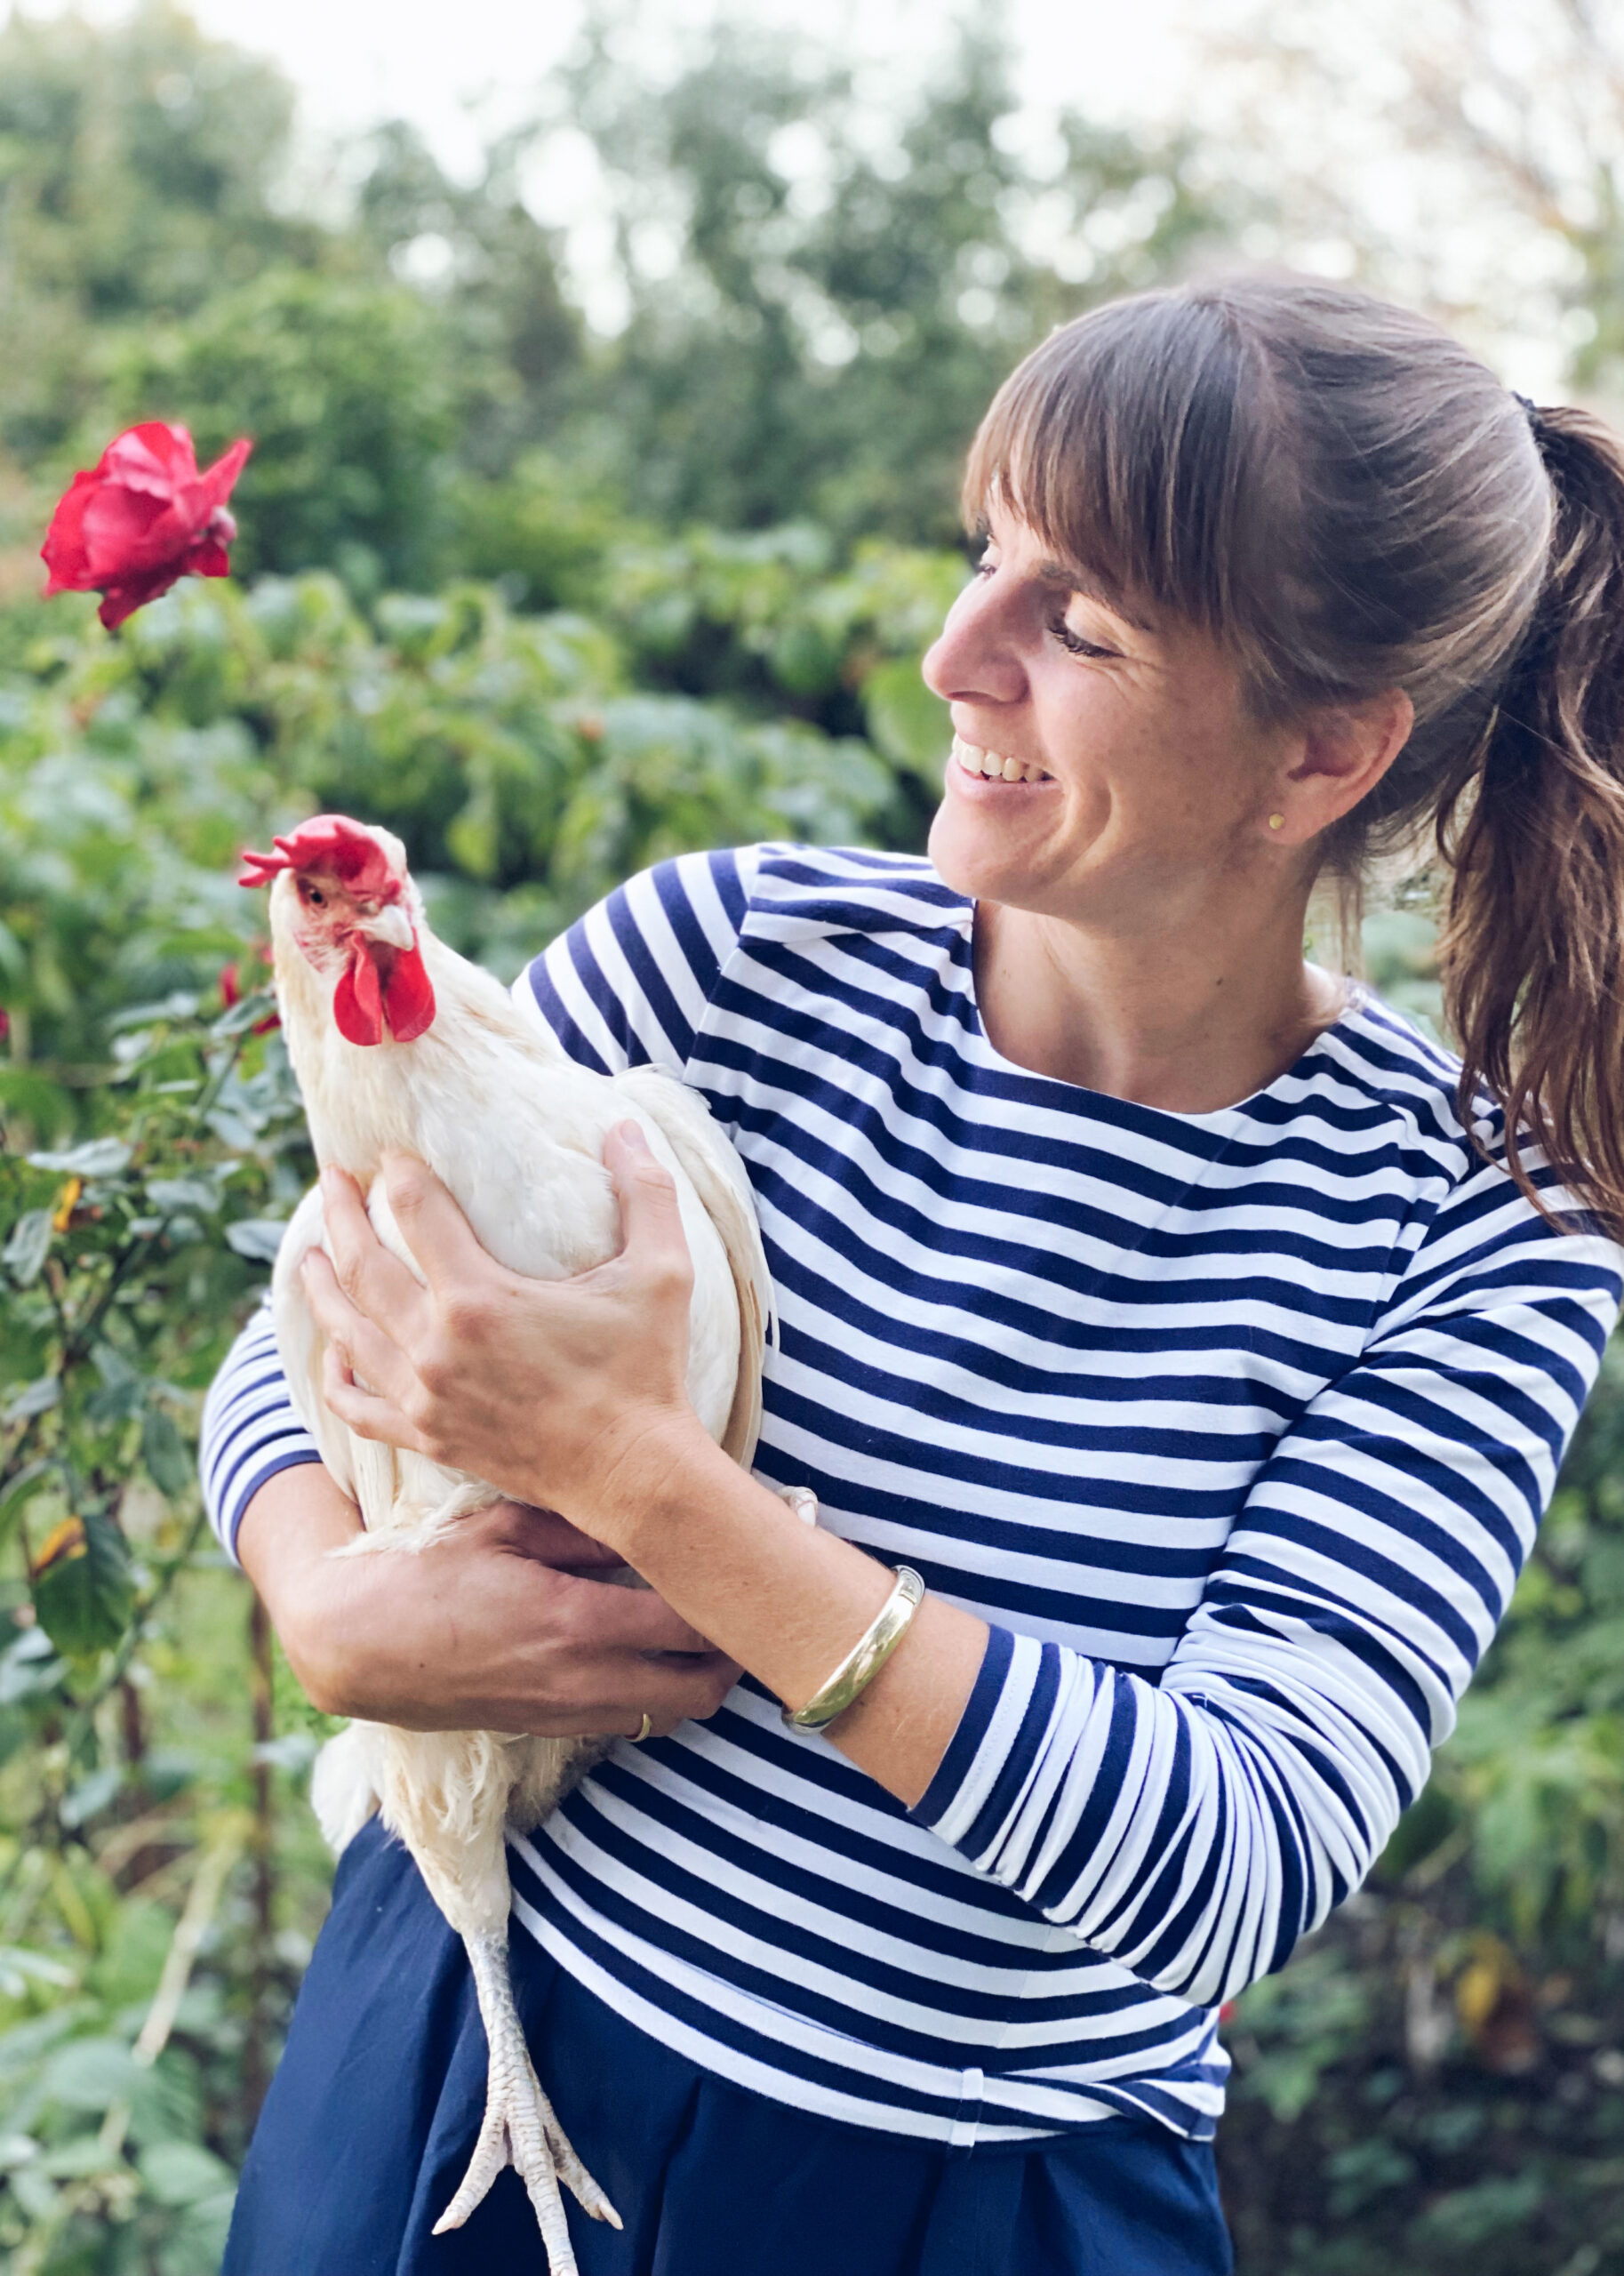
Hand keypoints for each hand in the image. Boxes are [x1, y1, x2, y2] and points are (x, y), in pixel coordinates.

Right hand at [238, 1466, 740, 1738]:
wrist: (358, 1646)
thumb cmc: (427, 1574)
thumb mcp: (505, 1528)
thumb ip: (585, 1528)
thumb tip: (653, 1512)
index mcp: (576, 1621)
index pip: (693, 1627)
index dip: (734, 1602)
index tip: (753, 1568)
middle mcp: (582, 1679)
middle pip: (702, 1689)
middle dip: (732, 1652)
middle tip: (737, 1603)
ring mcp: (567, 1712)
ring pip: (671, 1714)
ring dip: (698, 1677)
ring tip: (699, 1626)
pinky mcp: (549, 1728)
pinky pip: (629, 1721)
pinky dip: (655, 1693)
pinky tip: (645, 1649)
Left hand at [299, 1125, 705, 1543]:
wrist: (633, 1473)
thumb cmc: (647, 1370)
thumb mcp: (661, 1273)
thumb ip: (646, 1193)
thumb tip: (628, 1128)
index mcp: (479, 1298)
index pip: (417, 1212)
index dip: (400, 1173)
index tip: (391, 1151)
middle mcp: (436, 1347)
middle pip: (363, 1267)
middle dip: (342, 1216)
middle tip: (332, 1179)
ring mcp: (426, 1398)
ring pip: (349, 1333)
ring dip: (323, 1290)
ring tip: (308, 1258)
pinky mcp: (431, 1438)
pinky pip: (362, 1407)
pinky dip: (338, 1379)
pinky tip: (332, 1356)